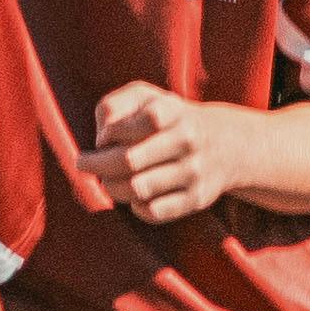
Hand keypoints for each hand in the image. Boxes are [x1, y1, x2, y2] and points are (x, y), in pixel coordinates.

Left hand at [91, 84, 266, 224]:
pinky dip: (136, 207)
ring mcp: (194, 171)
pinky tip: (135, 197)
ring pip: (137, 189)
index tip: (103, 137)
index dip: (114, 130)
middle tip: (85, 164)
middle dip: (97, 165)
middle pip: (128, 160)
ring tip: (108, 181)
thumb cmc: (166, 119)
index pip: (144, 119)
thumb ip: (114, 106)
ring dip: (112, 187)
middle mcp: (188, 140)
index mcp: (174, 110)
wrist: (224, 145)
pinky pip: (154, 212)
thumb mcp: (143, 98)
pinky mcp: (196, 199)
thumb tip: (102, 139)